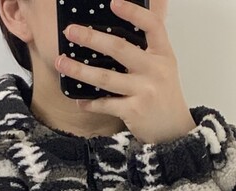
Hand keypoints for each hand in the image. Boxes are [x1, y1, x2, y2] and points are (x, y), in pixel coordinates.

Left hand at [55, 0, 196, 144]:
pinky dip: (90, 102)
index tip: (113, 3)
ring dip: (80, 70)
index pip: (152, 25)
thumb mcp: (164, 68)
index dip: (133, 12)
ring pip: (105, 77)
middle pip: (119, 48)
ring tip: (61, 63)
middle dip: (92, 38)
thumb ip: (147, 50)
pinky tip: (80, 100)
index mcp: (163, 54)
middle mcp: (155, 70)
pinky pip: (106, 103)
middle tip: (70, 31)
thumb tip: (120, 32)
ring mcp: (144, 91)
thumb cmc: (163, 97)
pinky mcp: (134, 111)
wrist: (174, 131)